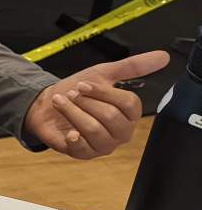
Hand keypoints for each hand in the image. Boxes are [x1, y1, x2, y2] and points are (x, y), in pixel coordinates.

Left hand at [23, 50, 168, 158]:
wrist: (46, 105)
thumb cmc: (77, 91)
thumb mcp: (103, 74)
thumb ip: (132, 67)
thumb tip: (163, 56)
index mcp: (130, 113)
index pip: (129, 103)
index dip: (104, 92)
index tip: (83, 85)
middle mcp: (121, 132)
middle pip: (110, 116)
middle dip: (85, 102)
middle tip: (71, 94)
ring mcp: (104, 144)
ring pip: (93, 129)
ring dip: (72, 112)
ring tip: (60, 102)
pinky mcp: (85, 154)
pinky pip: (82, 148)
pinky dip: (72, 137)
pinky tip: (67, 131)